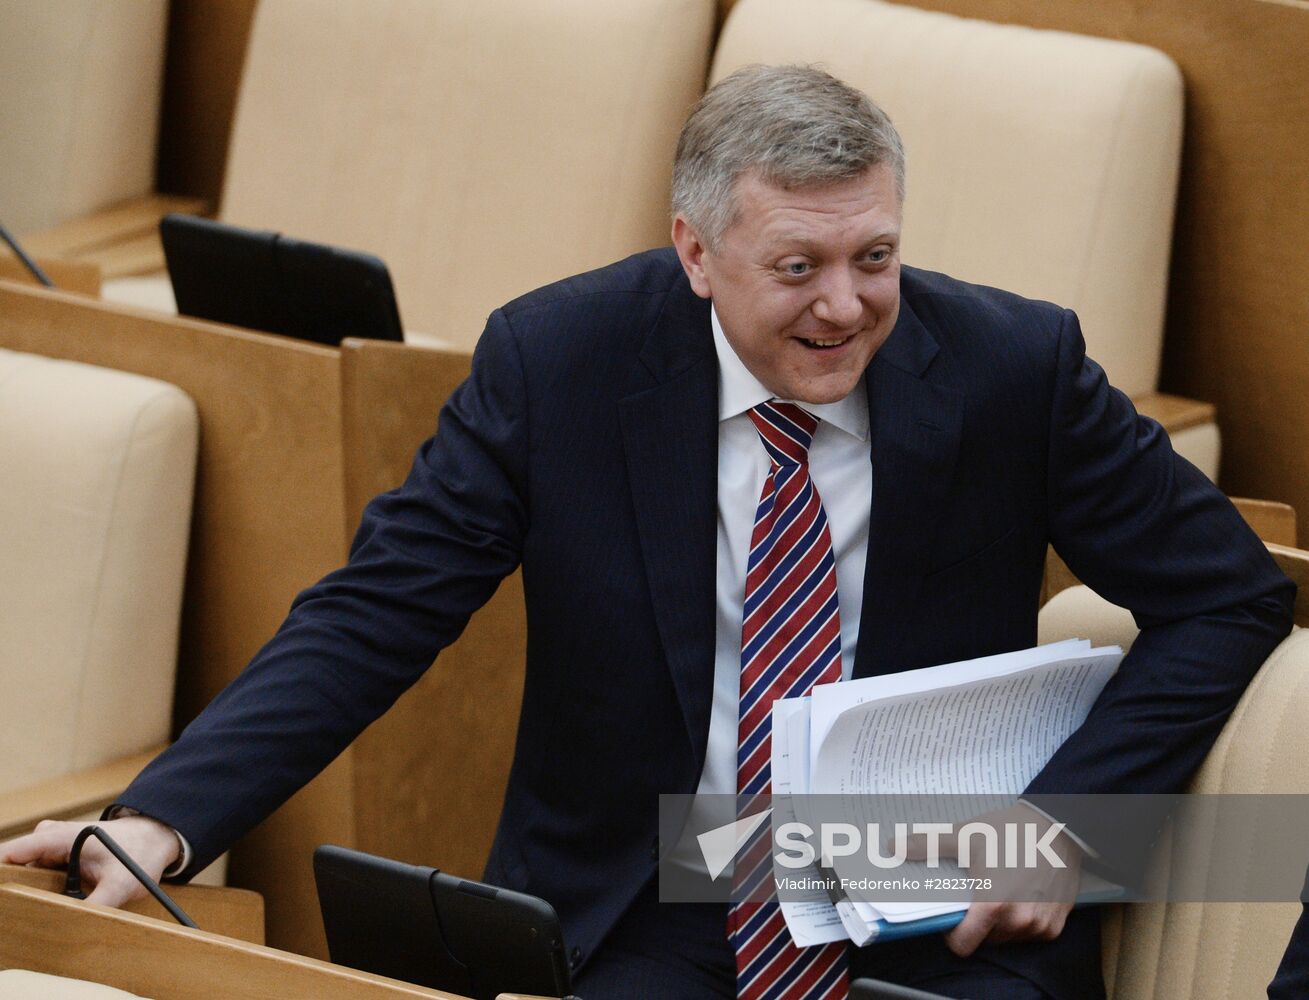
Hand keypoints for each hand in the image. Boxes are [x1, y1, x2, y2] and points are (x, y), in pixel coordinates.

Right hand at [0, 816, 180, 907]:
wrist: (156, 839)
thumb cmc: (140, 853)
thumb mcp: (122, 883)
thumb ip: (97, 905)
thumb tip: (73, 928)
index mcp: (58, 838)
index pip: (9, 855)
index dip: (1, 880)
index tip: (3, 902)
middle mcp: (48, 839)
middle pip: (13, 868)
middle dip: (13, 892)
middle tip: (21, 918)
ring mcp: (51, 847)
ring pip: (24, 875)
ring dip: (27, 894)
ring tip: (38, 915)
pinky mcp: (56, 858)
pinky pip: (36, 877)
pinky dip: (39, 892)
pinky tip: (48, 908)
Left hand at [906, 802, 1082, 957]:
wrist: (1059, 825)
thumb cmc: (1010, 831)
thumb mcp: (966, 836)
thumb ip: (928, 845)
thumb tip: (893, 846)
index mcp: (992, 906)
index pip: (963, 945)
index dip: (951, 934)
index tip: (951, 916)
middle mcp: (1018, 922)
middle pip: (985, 941)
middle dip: (976, 924)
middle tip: (975, 895)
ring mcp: (1039, 927)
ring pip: (1007, 938)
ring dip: (1000, 923)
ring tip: (999, 892)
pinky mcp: (1056, 926)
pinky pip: (1030, 934)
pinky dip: (1022, 921)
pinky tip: (1020, 895)